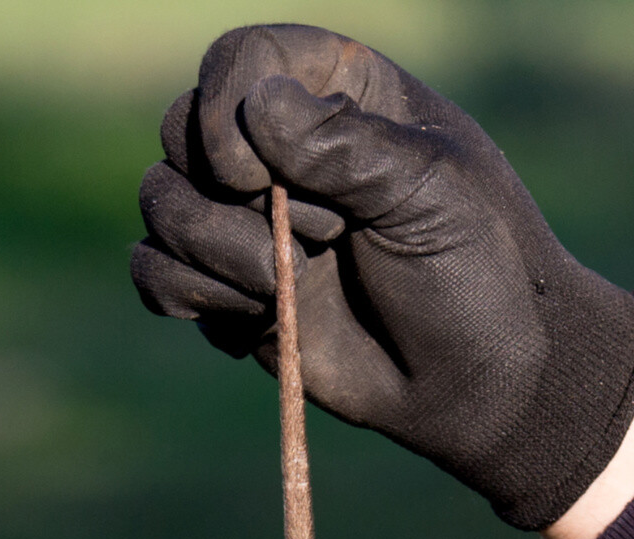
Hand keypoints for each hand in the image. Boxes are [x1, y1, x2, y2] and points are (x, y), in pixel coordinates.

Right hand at [131, 24, 633, 530]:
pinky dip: (189, 294)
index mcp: (337, 93)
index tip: (257, 171)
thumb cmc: (474, 273)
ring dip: (214, 250)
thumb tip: (256, 109)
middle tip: (322, 237)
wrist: (479, 384)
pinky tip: (258, 317)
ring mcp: (248, 221)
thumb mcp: (429, 192)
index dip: (224, 106)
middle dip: (233, 194)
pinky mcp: (230, 290)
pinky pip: (154, 272)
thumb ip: (344, 145)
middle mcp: (281, 150)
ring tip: (286, 286)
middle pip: (182, 129)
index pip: (239, 60)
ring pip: (161, 203)